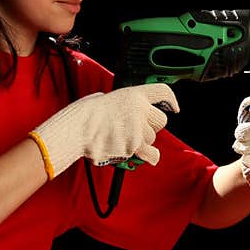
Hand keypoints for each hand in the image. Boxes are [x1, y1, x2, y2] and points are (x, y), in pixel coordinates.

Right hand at [30, 83, 178, 179]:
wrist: (75, 131)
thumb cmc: (83, 115)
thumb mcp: (104, 99)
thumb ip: (122, 105)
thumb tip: (127, 113)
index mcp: (132, 95)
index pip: (161, 92)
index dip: (170, 100)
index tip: (174, 107)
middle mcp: (139, 110)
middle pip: (161, 121)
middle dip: (152, 127)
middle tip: (136, 130)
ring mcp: (138, 130)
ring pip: (152, 140)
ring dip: (142, 142)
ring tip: (122, 140)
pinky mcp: (134, 147)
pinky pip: (150, 155)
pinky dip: (146, 157)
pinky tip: (139, 154)